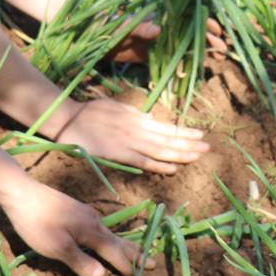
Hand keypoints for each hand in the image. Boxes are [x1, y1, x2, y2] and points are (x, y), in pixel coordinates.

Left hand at [0, 184, 144, 275]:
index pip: (115, 254)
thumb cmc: (37, 222)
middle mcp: (94, 221)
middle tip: (153, 262)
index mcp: (92, 231)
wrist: (21, 191)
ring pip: (110, 233)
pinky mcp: (75, 211)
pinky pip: (100, 228)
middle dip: (135, 254)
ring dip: (124, 245)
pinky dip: (110, 238)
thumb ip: (80, 261)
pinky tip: (106, 238)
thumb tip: (102, 275)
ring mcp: (85, 214)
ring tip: (137, 252)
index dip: (127, 267)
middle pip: (119, 241)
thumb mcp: (57, 247)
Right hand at [56, 97, 210, 174]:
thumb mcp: (115, 106)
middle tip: (208, 148)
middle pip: (167, 139)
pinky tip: (172, 169)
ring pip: (160, 150)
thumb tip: (150, 118)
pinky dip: (158, 165)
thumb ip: (133, 112)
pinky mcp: (118, 154)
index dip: (184, 133)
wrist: (68, 119)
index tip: (200, 136)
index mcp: (136, 119)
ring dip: (180, 154)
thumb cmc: (90, 111)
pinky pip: (142, 161)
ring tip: (197, 156)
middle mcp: (137, 130)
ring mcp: (129, 142)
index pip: (165, 128)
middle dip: (188, 144)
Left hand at [108, 17, 230, 63]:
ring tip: (218, 57)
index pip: (188, 16)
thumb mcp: (125, 25)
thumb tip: (158, 29)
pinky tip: (197, 68)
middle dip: (208, 38)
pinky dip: (185, 62)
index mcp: (160, 16)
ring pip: (185, 45)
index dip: (204, 22)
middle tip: (223, 48)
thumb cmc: (110, 26)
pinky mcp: (152, 55)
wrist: (94, 40)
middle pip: (191, 31)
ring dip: (201, 50)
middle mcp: (163, 28)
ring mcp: (159, 42)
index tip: (217, 30)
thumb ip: (141, 26)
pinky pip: (172, 59)